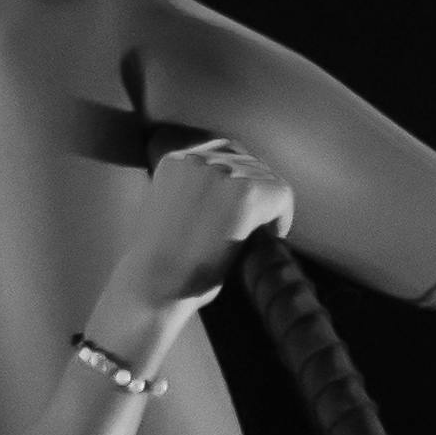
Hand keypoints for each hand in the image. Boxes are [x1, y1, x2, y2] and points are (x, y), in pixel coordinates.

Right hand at [129, 133, 293, 306]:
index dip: (240, 176)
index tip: (241, 202)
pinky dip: (282, 217)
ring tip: (261, 233)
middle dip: (256, 191)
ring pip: (267, 178)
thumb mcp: (169, 210)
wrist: (153, 284)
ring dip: (267, 206)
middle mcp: (199, 157)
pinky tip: (272, 237)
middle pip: (249, 162)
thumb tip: (231, 193)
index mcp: (176, 158)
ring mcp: (222, 173)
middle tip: (256, 223)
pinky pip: (282, 196)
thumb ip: (194, 191)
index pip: (224, 150)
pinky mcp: (245, 193)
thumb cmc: (159, 262)